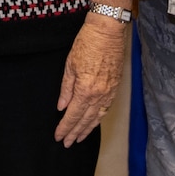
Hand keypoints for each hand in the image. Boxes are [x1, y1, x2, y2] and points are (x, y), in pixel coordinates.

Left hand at [55, 0, 133, 146]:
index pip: (73, 115)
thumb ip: (66, 89)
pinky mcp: (115, 87)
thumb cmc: (87, 44)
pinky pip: (106, 108)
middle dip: (75, 133)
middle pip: (85, 120)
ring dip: (87, 129)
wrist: (108, 32)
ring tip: (79, 137)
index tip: (59, 137)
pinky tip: (94, 122)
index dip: (65, 128)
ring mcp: (109, 92)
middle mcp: (99, 95)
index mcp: (86, 90)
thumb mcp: (70, 65)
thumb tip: (61, 107)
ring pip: (98, 117)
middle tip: (67, 143)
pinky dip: (99, 118)